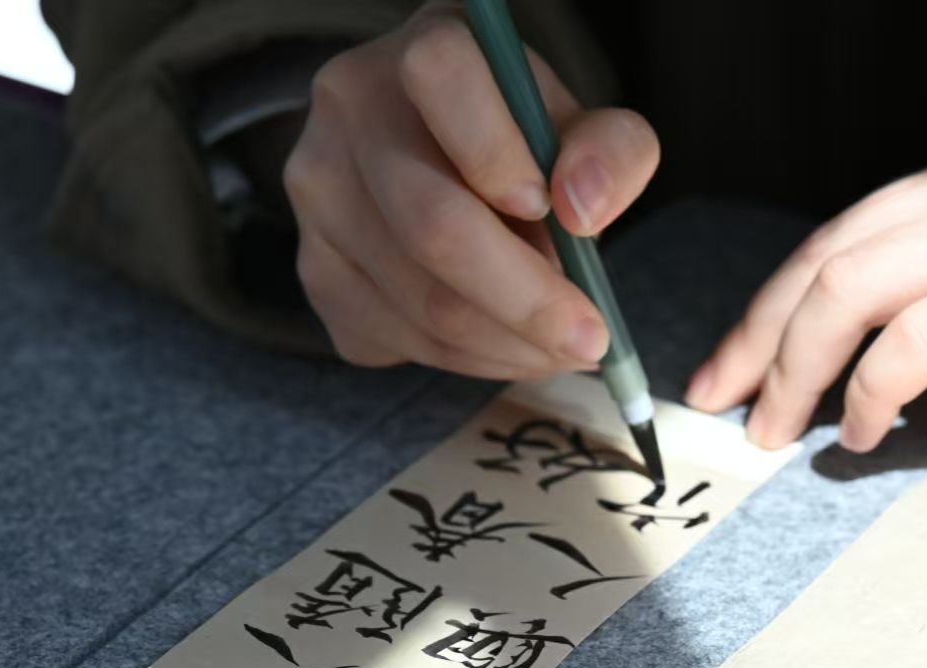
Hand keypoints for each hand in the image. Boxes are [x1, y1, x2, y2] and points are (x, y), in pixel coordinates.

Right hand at [283, 3, 659, 377]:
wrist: (438, 161)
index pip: (442, 79)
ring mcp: (319, 198)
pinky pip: (399, 341)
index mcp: (423, 48)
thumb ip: (610, 150)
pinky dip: (471, 360)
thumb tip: (581, 209)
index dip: (499, 153)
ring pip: (420, 303)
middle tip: (590, 339)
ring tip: (559, 344)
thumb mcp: (579, 125)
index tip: (559, 213)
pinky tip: (505, 342)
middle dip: (527, 301)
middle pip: (431, 223)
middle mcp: (348, 112)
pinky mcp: (316, 271)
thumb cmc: (519, 142)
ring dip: (509, 345)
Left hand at [686, 121, 926, 450]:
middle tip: (724, 400)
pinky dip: (873, 390)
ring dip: (799, 367)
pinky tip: (865, 432)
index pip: (848, 228)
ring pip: (850, 288)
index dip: (777, 299)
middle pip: (827, 253)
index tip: (739, 358)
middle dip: (760, 335)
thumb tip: (894, 337)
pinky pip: (914, 339)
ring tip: (779, 429)